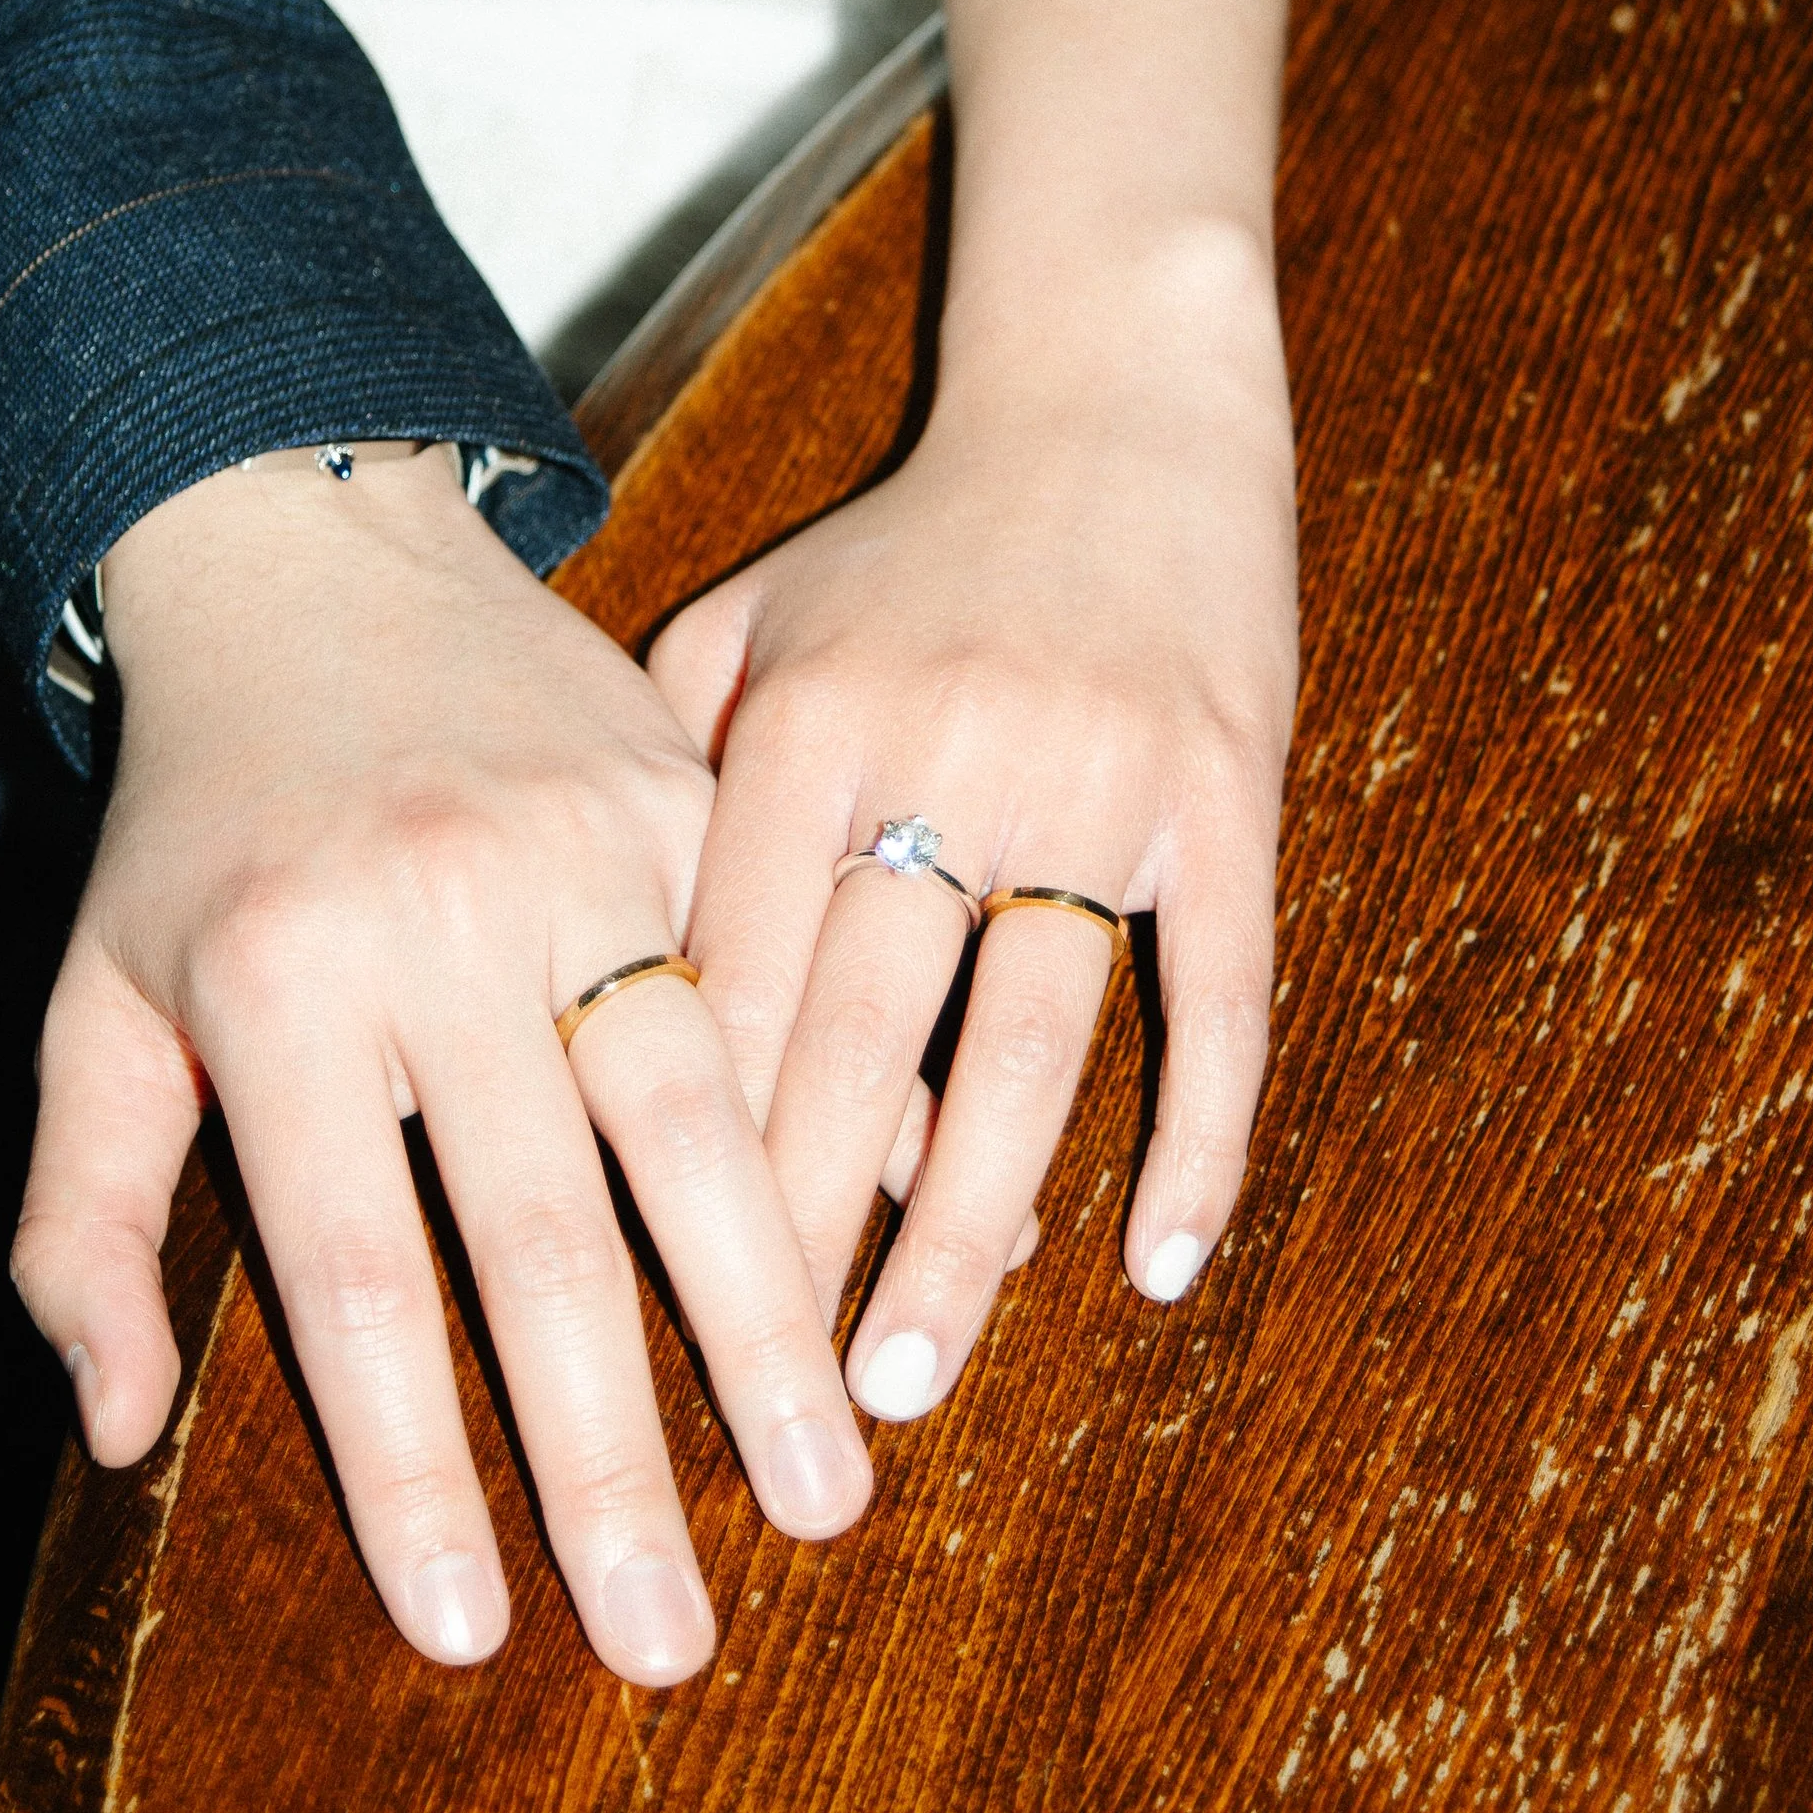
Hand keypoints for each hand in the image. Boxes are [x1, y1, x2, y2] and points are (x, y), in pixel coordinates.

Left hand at [10, 443, 870, 1686]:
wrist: (314, 556)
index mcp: (278, 983)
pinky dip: (856, 1133)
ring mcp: (586, 854)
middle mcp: (441, 922)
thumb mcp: (90, 1003)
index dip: (416, 1465)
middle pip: (546, 1233)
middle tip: (676, 1636)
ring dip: (770, 1321)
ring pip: (702, 1123)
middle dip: (616, 1454)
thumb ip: (82, 1221)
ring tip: (830, 1484)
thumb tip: (117, 1441)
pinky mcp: (689, 808)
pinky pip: (786, 999)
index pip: (357, 1274)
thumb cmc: (194, 822)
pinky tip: (930, 1250)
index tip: (471, 1630)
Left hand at [649, 225, 1295, 1420]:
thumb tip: (586, 961)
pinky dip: (1191, 1139)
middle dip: (804, 1237)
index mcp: (800, 719)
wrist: (1118, 406)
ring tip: (917, 1375)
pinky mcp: (1225, 793)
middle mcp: (938, 749)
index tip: (636, 1303)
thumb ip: (665, 771)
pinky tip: (1153, 1266)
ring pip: (1026, 1048)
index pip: (723, 977)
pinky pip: (1212, 998)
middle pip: (859, 1039)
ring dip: (971, 1228)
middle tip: (767, 1407)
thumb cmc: (907, 546)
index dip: (679, 1152)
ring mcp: (1094, 776)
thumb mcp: (755, 618)